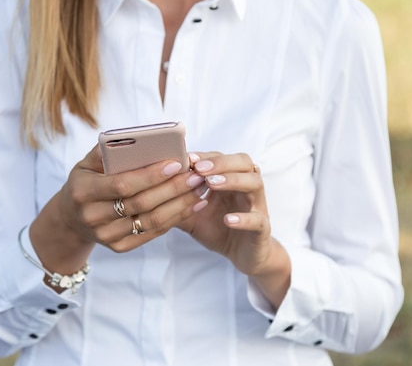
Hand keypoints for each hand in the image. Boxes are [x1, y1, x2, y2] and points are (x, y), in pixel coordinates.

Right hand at [51, 144, 205, 252]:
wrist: (70, 218)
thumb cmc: (85, 181)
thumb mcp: (86, 163)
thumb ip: (107, 151)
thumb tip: (138, 138)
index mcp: (84, 191)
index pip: (123, 184)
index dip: (151, 175)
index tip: (176, 163)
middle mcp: (93, 217)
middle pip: (141, 204)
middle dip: (173, 188)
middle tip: (196, 174)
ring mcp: (106, 236)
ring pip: (151, 221)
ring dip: (181, 204)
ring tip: (200, 188)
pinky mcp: (120, 247)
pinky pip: (153, 233)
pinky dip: (176, 218)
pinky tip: (193, 205)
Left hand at [178, 152, 290, 306]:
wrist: (243, 254)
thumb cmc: (218, 228)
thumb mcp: (191, 214)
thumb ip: (176, 201)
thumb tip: (148, 191)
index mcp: (229, 179)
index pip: (220, 158)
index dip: (205, 156)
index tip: (186, 157)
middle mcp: (246, 187)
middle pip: (243, 162)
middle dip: (221, 162)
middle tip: (199, 167)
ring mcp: (257, 205)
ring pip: (254, 183)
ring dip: (233, 180)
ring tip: (212, 184)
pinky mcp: (263, 227)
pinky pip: (258, 219)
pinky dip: (244, 218)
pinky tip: (228, 219)